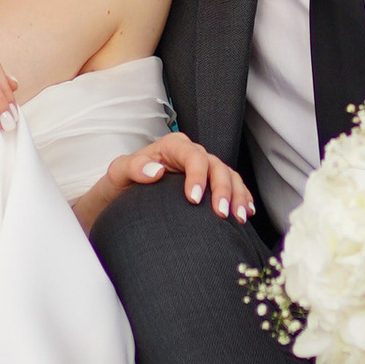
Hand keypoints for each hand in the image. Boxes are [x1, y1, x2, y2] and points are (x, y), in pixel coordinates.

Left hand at [98, 132, 254, 219]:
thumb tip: (155, 171)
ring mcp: (203, 169)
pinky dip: (242, 197)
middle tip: (221, 214)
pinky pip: (233, 186)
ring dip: (237, 195)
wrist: (123, 196)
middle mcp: (191, 155)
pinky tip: (246, 212)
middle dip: (223, 189)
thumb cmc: (122, 183)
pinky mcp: (209, 184)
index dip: (198, 176)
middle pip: (216, 166)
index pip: (193, 156)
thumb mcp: (118, 172)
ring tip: (239, 217)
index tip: (194, 199)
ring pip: (229, 176)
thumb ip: (133, 167)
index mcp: (172, 147)